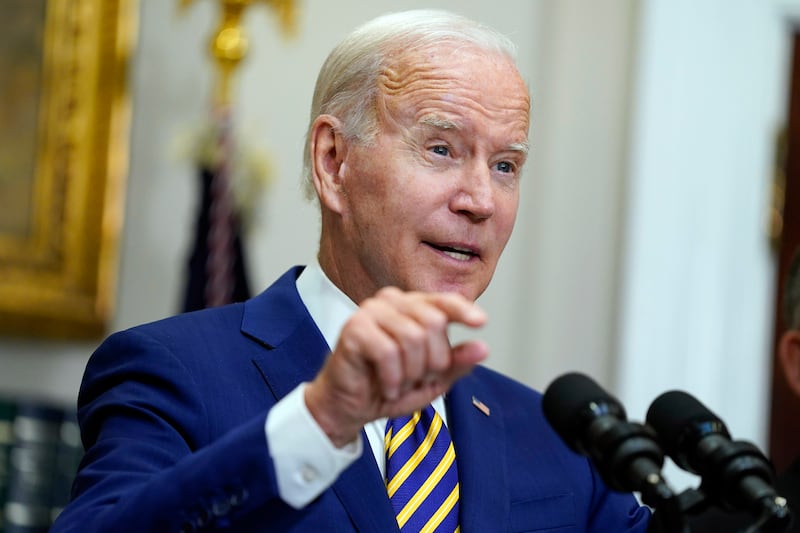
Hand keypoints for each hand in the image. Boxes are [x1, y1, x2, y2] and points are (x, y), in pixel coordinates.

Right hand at [304, 287, 488, 446]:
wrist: (349, 408)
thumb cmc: (387, 387)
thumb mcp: (432, 380)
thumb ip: (456, 363)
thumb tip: (482, 348)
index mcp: (412, 307)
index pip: (444, 301)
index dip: (463, 311)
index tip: (481, 321)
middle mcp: (392, 302)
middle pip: (433, 322)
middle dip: (432, 361)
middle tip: (418, 379)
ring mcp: (371, 312)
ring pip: (412, 338)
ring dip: (411, 373)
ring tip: (400, 384)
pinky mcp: (354, 328)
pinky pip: (388, 352)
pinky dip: (392, 378)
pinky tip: (386, 387)